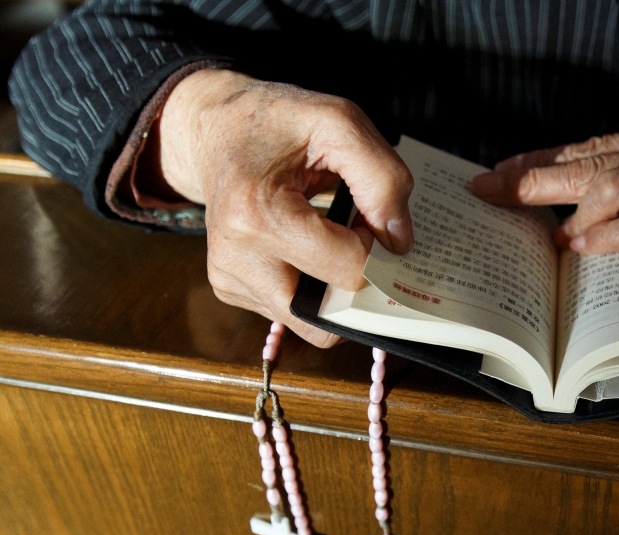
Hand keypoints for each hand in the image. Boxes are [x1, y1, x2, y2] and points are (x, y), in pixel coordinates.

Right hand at [147, 69, 413, 346]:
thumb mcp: (340, 122)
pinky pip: (291, 314)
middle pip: (327, 316)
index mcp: (258, 215)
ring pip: (310, 324)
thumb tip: (400, 243)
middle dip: (356, 283)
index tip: (367, 216)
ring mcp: (228, 279)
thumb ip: (383, 179)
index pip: (348, 269)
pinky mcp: (230, 290)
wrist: (215, 128)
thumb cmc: (276, 122)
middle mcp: (235, 257)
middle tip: (356, 236)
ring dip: (333, 291)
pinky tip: (303, 247)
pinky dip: (310, 288)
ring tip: (328, 239)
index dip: (375, 247)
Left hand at [471, 120, 618, 280]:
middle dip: (534, 175)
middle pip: (590, 158)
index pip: (595, 145)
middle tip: (491, 189)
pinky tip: (583, 246)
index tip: (506, 167)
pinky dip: (610, 234)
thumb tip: (607, 212)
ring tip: (528, 225)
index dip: (546, 157)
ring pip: (611, 183)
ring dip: (564, 204)